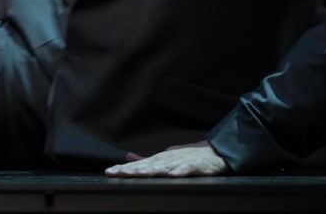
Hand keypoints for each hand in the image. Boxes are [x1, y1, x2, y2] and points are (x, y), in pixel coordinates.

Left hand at [105, 141, 228, 177]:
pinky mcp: (198, 166)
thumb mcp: (166, 157)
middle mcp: (169, 158)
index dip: (125, 168)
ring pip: (165, 166)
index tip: (109, 172)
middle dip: (133, 169)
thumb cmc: (188, 156)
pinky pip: (189, 169)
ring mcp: (183, 161)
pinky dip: (182, 171)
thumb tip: (128, 157)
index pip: (140, 164)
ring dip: (152, 170)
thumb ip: (147, 160)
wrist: (216, 151)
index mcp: (161, 158)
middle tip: (117, 173)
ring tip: (140, 174)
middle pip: (148, 165)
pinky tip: (174, 175)